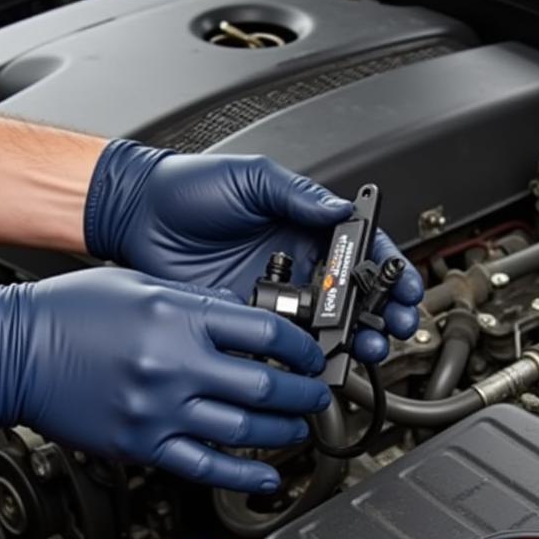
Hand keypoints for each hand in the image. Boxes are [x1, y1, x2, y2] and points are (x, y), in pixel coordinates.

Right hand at [0, 266, 330, 492]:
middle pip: (266, 385)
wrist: (14, 352)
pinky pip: (205, 467)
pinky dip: (244, 476)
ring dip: (284, 433)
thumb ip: (200, 307)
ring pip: (245, 430)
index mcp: (179, 317)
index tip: (311, 357)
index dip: (302, 347)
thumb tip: (249, 323)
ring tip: (298, 430)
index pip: (267, 331)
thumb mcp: (143, 286)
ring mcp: (160, 410)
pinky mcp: (143, 444)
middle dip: (304, 395)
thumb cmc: (70, 313)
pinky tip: (267, 477)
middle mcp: (175, 365)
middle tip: (316, 397)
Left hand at [83, 141, 424, 361]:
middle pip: (352, 296)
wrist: (135, 216)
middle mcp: (294, 265)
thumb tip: (342, 209)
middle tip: (396, 324)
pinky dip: (304, 356)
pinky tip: (321, 359)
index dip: (387, 268)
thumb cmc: (186, 189)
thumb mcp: (251, 178)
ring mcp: (273, 298)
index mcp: (303, 227)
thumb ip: (299, 195)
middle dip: (382, 312)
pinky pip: (282, 345)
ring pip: (325, 326)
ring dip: (353, 338)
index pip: (358, 251)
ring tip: (369, 345)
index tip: (404, 285)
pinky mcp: (247, 324)